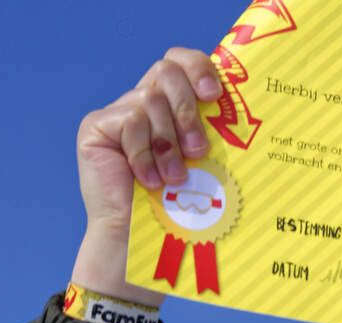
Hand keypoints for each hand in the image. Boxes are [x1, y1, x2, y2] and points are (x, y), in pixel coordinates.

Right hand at [70, 49, 221, 304]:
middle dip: (188, 111)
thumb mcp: (205, 164)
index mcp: (171, 106)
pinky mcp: (97, 127)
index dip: (198, 67)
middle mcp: (142, 103)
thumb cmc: (181, 209)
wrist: (141, 243)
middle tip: (199, 151)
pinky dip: (144, 154)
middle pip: (166, 72)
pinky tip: (148, 181)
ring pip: (151, 100)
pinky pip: (129, 121)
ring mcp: (117, 114)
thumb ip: (213, 132)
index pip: (180, 61)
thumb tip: (244, 106)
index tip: (215, 94)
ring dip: (168, 144)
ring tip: (173, 178)